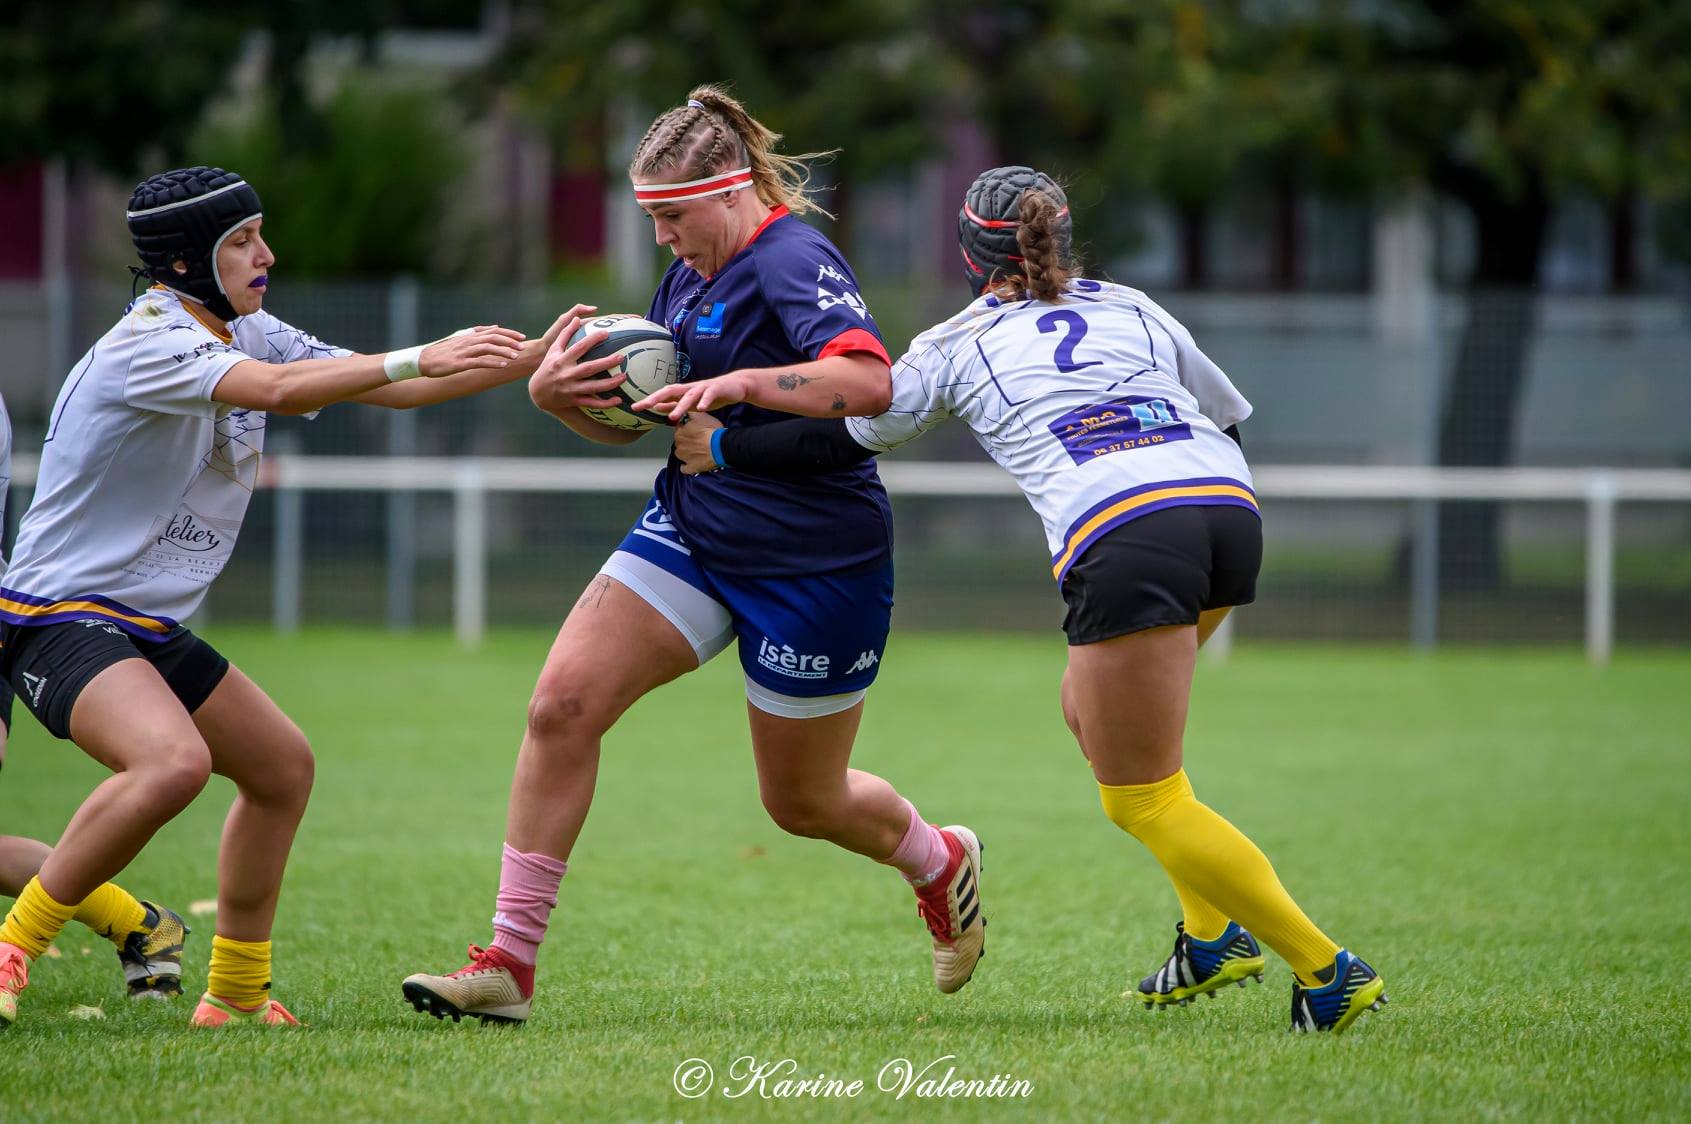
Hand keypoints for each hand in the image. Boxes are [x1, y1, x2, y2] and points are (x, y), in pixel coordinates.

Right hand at [418, 325, 525, 377]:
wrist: (423, 360)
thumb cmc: (443, 351)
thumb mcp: (461, 339)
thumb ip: (479, 333)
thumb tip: (496, 327)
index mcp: (469, 335)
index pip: (493, 331)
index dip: (509, 333)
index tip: (521, 337)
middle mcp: (468, 341)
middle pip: (493, 338)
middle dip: (510, 342)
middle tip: (523, 347)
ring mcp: (464, 352)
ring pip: (488, 348)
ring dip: (504, 352)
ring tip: (516, 356)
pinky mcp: (460, 363)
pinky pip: (479, 362)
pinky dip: (492, 363)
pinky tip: (502, 365)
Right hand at [528, 311, 627, 411]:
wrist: (537, 393)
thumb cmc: (548, 367)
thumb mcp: (553, 350)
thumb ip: (565, 334)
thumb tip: (577, 318)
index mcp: (561, 360)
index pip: (578, 348)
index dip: (592, 340)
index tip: (606, 333)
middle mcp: (566, 374)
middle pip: (588, 368)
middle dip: (605, 363)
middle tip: (621, 357)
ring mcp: (571, 389)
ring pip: (592, 387)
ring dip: (609, 384)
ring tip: (624, 377)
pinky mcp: (574, 401)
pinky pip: (592, 403)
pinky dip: (605, 403)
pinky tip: (618, 400)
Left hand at [633, 371, 752, 420]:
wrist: (736, 386)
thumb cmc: (711, 395)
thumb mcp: (690, 402)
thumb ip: (674, 404)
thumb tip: (656, 407)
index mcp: (683, 392)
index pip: (662, 395)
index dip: (649, 400)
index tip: (635, 408)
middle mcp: (690, 388)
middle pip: (671, 391)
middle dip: (658, 397)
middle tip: (646, 405)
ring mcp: (703, 388)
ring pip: (689, 396)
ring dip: (680, 406)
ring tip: (672, 417)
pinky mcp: (716, 389)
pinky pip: (709, 395)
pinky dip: (705, 401)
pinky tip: (702, 408)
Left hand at [672, 411, 723, 474]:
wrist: (719, 447)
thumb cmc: (711, 431)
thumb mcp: (701, 415)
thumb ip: (690, 414)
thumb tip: (685, 413)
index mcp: (679, 433)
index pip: (679, 428)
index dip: (687, 428)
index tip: (694, 429)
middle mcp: (678, 446)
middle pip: (680, 442)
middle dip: (687, 440)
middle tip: (698, 439)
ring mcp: (684, 458)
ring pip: (681, 454)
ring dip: (687, 452)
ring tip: (698, 451)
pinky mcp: (690, 468)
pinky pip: (684, 468)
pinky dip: (687, 466)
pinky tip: (693, 462)